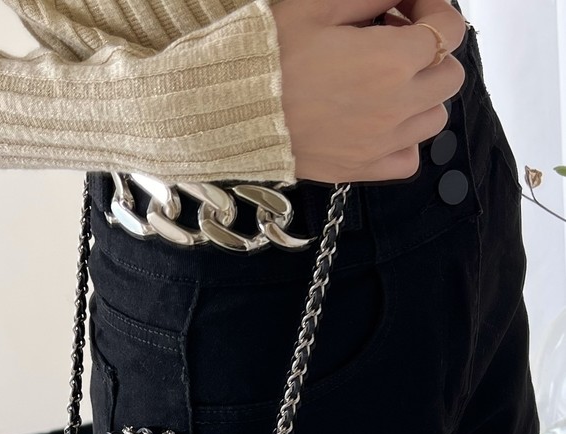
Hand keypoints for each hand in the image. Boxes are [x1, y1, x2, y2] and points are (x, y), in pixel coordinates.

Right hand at [269, 0, 467, 182]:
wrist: (233, 111)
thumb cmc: (269, 57)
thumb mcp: (319, 5)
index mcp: (391, 60)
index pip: (449, 29)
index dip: (434, 8)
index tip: (407, 6)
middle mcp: (396, 106)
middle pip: (449, 76)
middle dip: (431, 53)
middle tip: (395, 42)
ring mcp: (381, 143)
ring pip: (435, 118)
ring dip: (422, 95)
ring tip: (386, 83)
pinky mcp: (362, 168)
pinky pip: (409, 159)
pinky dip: (405, 140)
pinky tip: (381, 122)